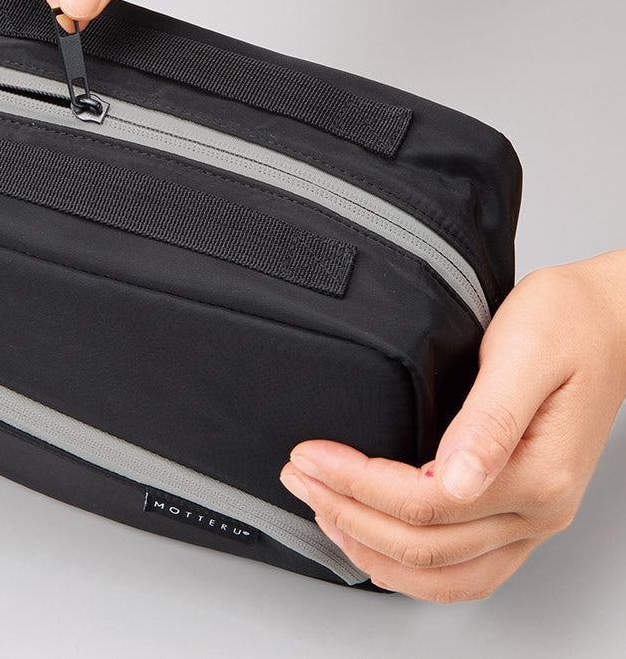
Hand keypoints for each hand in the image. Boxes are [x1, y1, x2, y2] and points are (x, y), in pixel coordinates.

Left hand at [280, 250, 625, 601]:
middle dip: (349, 514)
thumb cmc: (570, 324)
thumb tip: (455, 479)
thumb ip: (489, 420)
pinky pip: (462, 565)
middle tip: (299, 477)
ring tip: (322, 512)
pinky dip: (409, 562)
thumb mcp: (526, 355)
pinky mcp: (518, 508)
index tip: (312, 456)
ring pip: (443, 574)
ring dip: (373, 550)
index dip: (357, 485)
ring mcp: (530, 517)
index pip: (426, 504)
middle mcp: (538, 510)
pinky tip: (372, 535)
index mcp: (537, 475)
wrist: (606, 318)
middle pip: (426, 547)